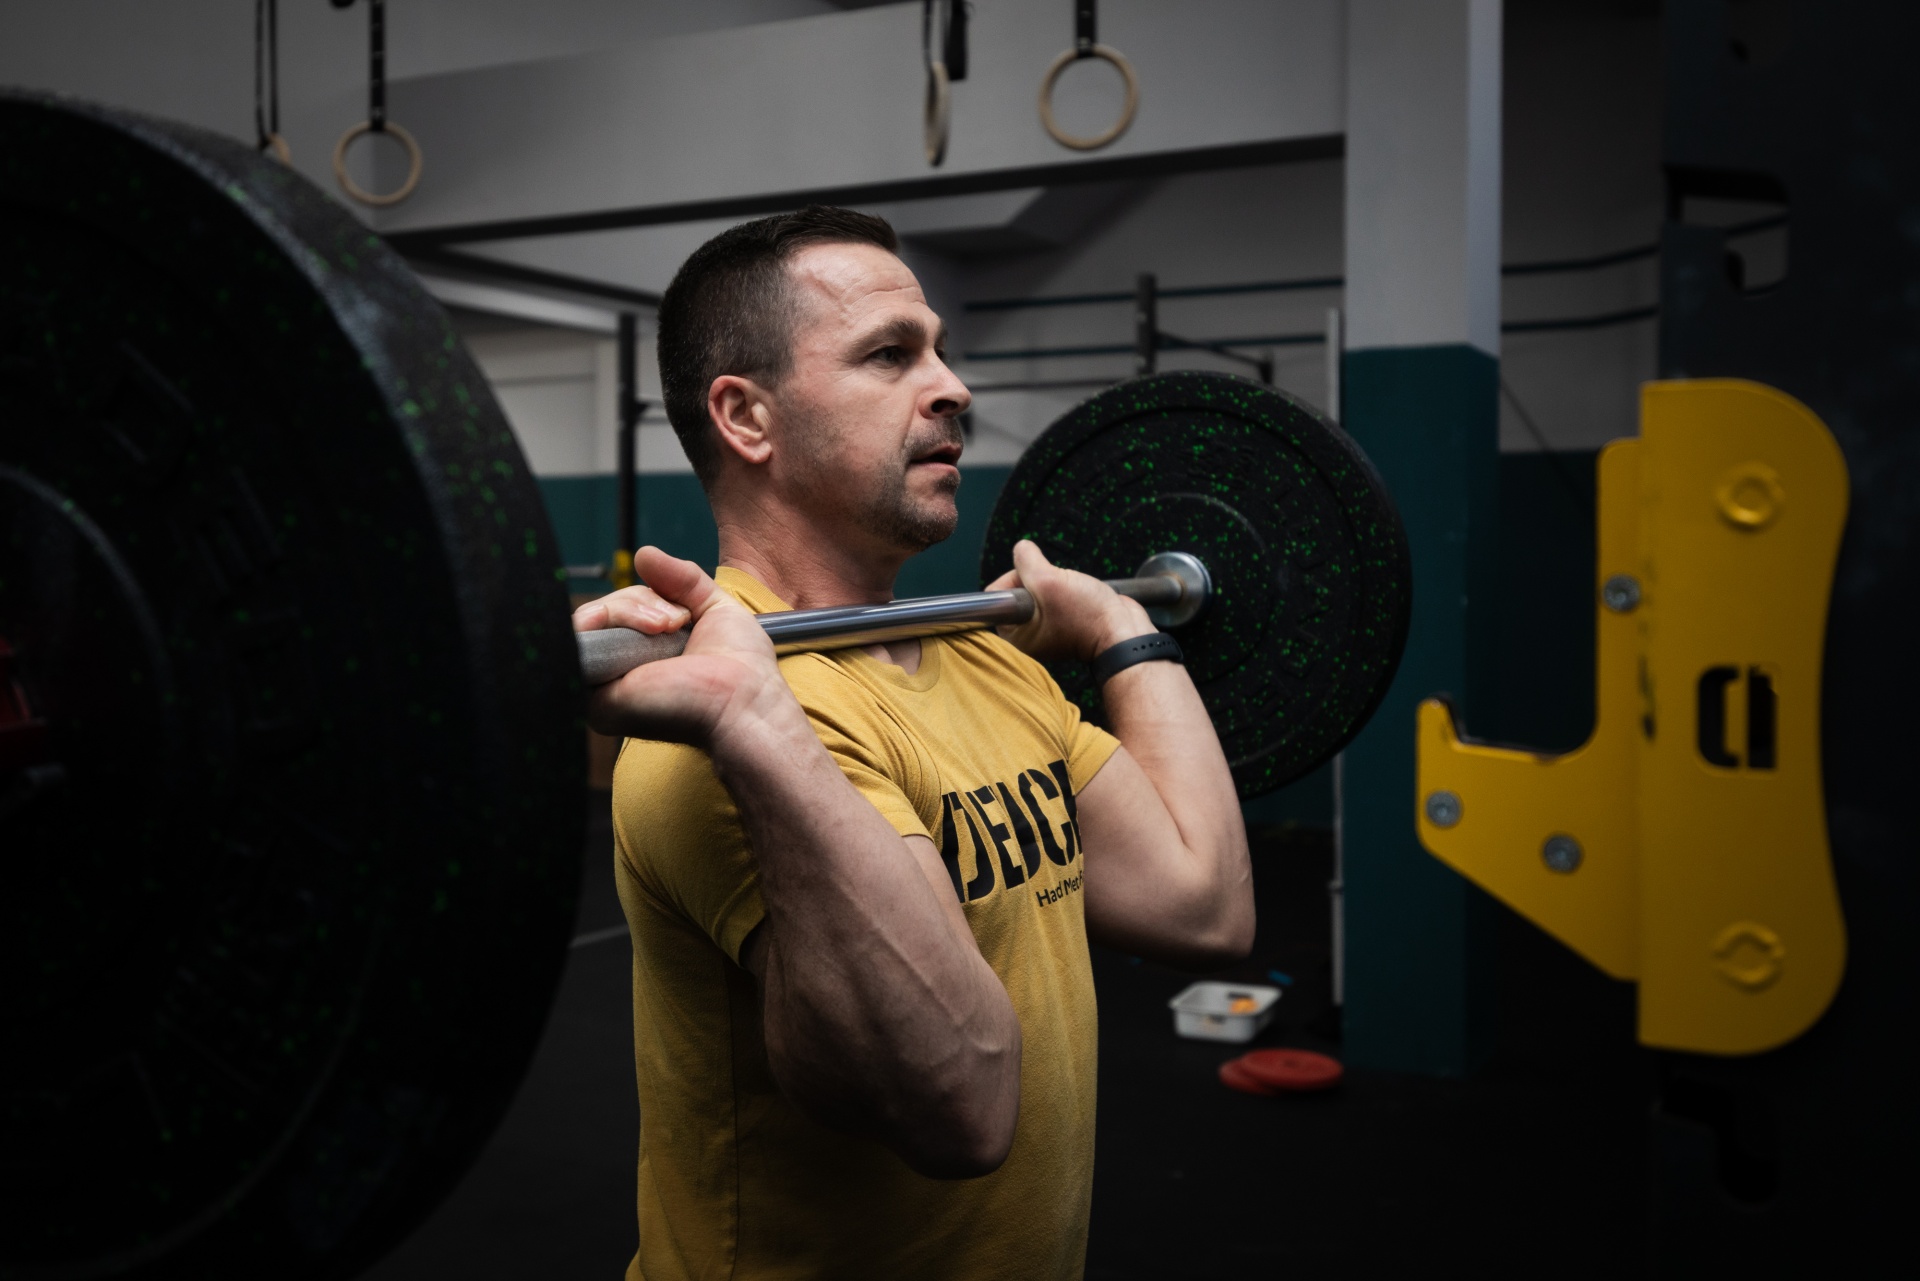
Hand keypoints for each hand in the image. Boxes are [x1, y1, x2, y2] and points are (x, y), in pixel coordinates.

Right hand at [573, 547, 791, 746]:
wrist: (744, 702)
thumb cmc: (741, 668)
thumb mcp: (713, 605)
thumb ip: (680, 577)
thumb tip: (641, 552)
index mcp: (645, 654)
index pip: (620, 610)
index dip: (642, 598)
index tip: (681, 614)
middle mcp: (621, 669)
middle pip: (602, 611)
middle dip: (638, 602)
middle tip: (675, 623)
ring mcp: (604, 684)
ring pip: (588, 621)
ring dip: (629, 611)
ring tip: (666, 629)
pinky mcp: (594, 697)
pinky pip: (577, 642)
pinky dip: (605, 624)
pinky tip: (641, 633)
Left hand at [985, 539, 1153, 662]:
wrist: (1124, 632)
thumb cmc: (1087, 616)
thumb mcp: (1049, 581)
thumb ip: (1026, 561)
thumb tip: (1021, 549)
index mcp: (1014, 635)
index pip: (996, 594)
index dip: (1016, 577)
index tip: (1037, 580)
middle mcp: (1026, 635)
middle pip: (1018, 589)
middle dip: (1038, 579)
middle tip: (1058, 587)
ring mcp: (1045, 630)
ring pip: (1039, 590)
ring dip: (1055, 582)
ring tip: (1072, 593)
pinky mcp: (1063, 622)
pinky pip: (1055, 596)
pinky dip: (1066, 589)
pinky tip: (1079, 596)